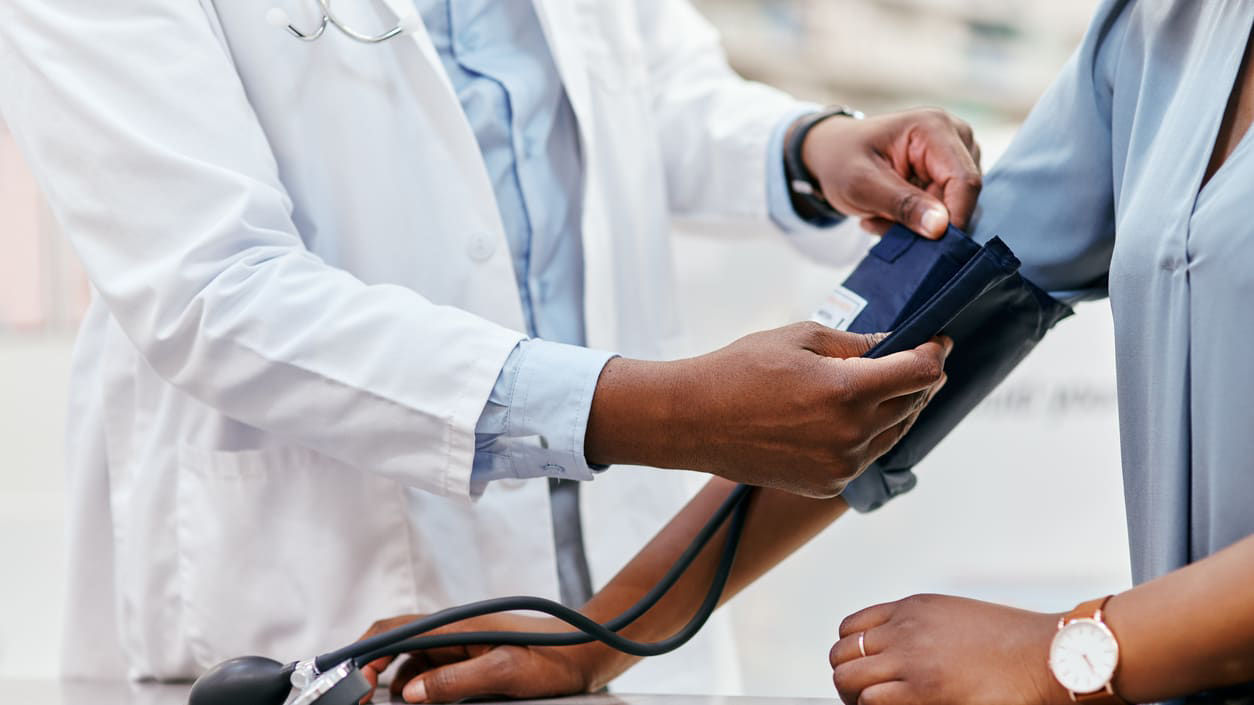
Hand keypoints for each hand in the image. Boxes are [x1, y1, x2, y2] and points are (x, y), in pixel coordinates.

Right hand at [355, 613, 609, 703]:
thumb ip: (454, 681)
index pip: (392, 631)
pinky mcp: (471, 657)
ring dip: (394, 684)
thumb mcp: (504, 673)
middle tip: (361, 701)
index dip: (363, 655)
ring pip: (411, 663)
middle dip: (372, 672)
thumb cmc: (555, 656)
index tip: (350, 684)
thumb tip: (409, 692)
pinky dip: (418, 688)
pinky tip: (419, 703)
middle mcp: (453, 630)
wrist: (589, 651)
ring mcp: (461, 644)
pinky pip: (432, 671)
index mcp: (455, 625)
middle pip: (395, 647)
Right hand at [586, 322, 950, 497]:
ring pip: (894, 434)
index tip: (938, 341)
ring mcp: (840, 466)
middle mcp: (851, 434)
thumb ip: (854, 343)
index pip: (920, 372)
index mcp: (847, 391)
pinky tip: (854, 416)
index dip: (935, 352)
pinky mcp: (826, 485)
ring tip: (891, 386)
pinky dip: (869, 435)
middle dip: (922, 378)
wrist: (692, 421)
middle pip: (914, 403)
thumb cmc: (739, 370)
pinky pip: (865, 457)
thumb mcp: (799, 338)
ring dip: (899, 409)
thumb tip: (891, 345)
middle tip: (920, 359)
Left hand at [799, 108, 981, 237]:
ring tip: (880, 215)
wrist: (832, 153)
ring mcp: (955, 155)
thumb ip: (902, 204)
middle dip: (927, 222)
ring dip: (917, 223)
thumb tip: (940, 227)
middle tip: (883, 223)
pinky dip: (916, 221)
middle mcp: (955, 136)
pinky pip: (945, 211)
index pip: (964, 180)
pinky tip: (888, 213)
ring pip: (954, 208)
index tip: (929, 245)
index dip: (954, 218)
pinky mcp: (950, 174)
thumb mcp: (861, 185)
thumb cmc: (842, 160)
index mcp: (934, 127)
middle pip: (962, 196)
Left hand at [830, 594, 1069, 704]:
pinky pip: (871, 702)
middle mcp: (904, 629)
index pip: (850, 628)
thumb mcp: (954, 617)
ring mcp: (910, 659)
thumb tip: (898, 651)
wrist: (1045, 655)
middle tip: (862, 697)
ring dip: (855, 697)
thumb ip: (920, 628)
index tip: (862, 670)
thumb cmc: (1012, 642)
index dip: (851, 654)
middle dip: (847, 678)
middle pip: (841, 654)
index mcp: (911, 608)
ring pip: (847, 679)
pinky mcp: (921, 690)